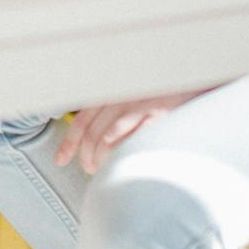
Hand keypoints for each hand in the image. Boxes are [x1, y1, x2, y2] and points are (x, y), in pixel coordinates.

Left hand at [56, 89, 210, 174]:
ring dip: (99, 156)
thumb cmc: (155, 94)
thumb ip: (108, 115)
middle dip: (86, 155)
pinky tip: (115, 152)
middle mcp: (119, 98)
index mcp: (108, 95)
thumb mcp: (126, 98)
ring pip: (106, 134)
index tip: (60, 160)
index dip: (68, 143)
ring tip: (100, 169)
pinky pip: (132, 129)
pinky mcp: (157, 112)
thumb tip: (92, 142)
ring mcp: (137, 105)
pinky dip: (119, 141)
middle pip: (91, 132)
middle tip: (88, 169)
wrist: (188, 80)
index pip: (81, 122)